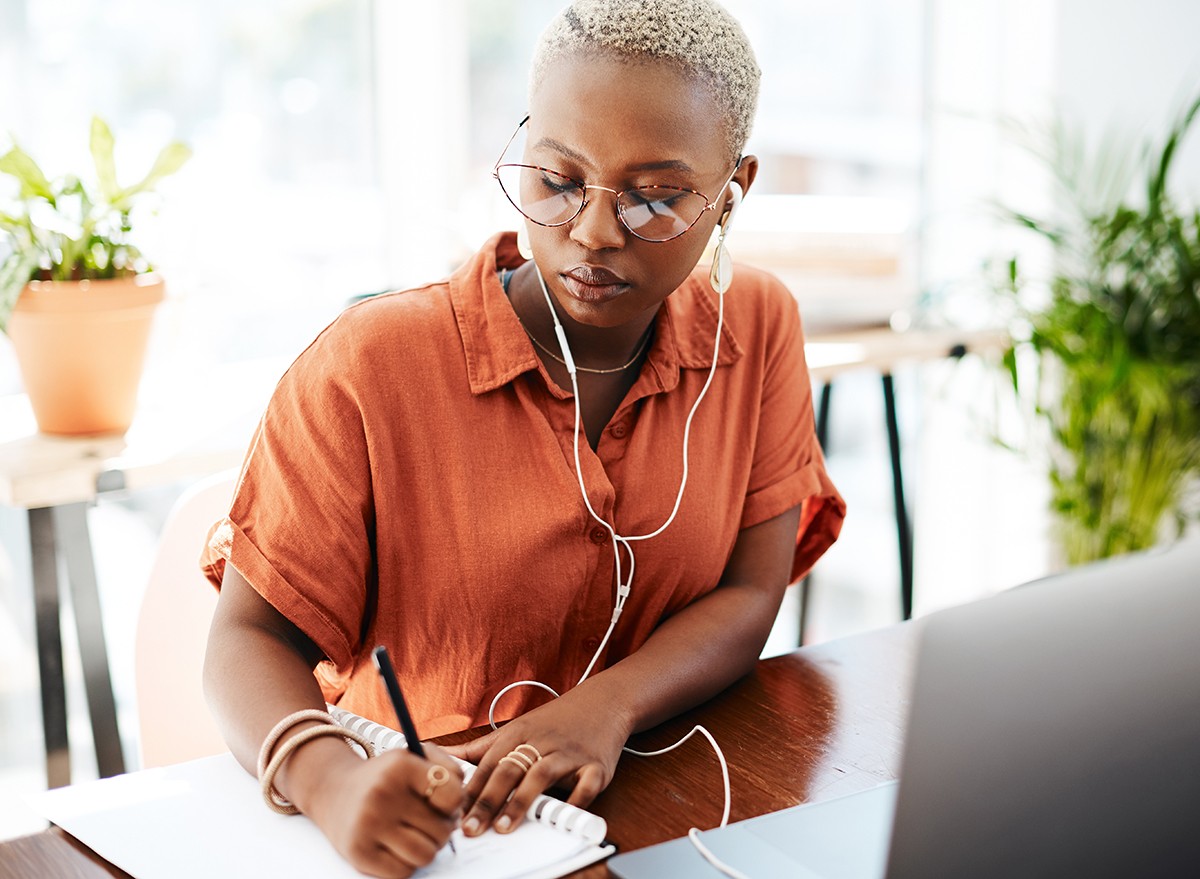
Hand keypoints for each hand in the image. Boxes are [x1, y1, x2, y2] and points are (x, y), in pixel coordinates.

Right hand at [304, 744, 464, 878]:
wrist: (333, 791)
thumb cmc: (384, 776)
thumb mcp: (414, 756)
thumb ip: (447, 766)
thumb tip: (462, 802)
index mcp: (400, 765)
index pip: (453, 795)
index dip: (454, 803)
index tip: (442, 803)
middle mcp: (383, 793)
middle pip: (442, 831)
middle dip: (441, 829)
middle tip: (426, 821)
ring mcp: (368, 825)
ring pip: (425, 855)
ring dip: (425, 849)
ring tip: (414, 835)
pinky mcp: (358, 852)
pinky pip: (403, 872)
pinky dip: (405, 864)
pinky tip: (395, 847)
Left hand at [443, 689, 631, 836]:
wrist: (604, 702)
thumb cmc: (555, 721)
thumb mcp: (516, 728)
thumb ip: (481, 748)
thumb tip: (443, 758)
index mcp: (519, 733)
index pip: (489, 763)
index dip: (470, 790)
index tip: (453, 813)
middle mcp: (542, 741)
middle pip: (510, 769)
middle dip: (488, 800)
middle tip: (471, 827)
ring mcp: (570, 753)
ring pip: (541, 775)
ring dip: (521, 801)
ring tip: (504, 826)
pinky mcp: (596, 765)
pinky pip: (586, 784)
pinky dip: (575, 800)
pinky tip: (561, 816)